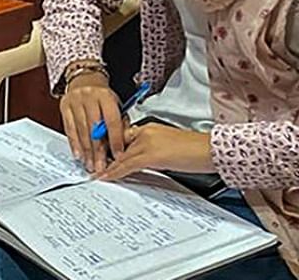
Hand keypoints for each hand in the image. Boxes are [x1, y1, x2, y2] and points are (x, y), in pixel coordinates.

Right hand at [60, 69, 124, 172]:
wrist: (85, 79)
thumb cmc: (103, 96)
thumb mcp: (116, 105)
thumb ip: (120, 123)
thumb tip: (123, 146)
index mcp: (106, 96)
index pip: (112, 121)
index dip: (115, 140)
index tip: (118, 156)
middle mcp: (89, 97)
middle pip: (94, 128)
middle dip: (98, 150)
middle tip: (101, 167)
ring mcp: (75, 102)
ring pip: (81, 130)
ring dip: (86, 150)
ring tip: (90, 164)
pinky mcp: (64, 107)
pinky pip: (69, 128)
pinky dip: (74, 143)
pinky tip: (78, 154)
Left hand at [95, 124, 213, 180]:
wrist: (211, 150)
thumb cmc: (196, 150)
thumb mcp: (168, 147)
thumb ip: (151, 150)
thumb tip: (139, 161)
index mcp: (149, 128)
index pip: (123, 137)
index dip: (111, 148)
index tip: (101, 156)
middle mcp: (145, 131)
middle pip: (118, 145)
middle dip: (105, 157)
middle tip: (94, 166)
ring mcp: (147, 142)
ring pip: (120, 155)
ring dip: (107, 166)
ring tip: (96, 174)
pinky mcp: (152, 154)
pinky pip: (127, 164)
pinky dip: (115, 172)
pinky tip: (107, 177)